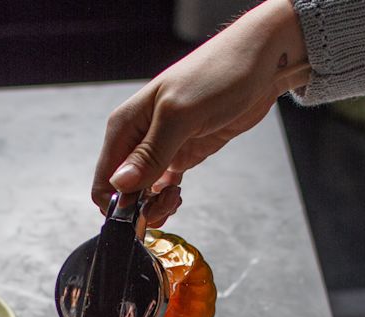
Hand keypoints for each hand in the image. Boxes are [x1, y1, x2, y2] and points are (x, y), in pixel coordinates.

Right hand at [91, 0, 308, 226]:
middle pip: (122, 190)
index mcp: (126, 125)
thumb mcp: (180, 115)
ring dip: (156, 204)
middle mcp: (138, 138)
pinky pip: (162, 186)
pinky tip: (179, 193)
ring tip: (175, 196)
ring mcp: (160, 148)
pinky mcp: (181, 154)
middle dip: (140, 207)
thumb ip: (149, 154)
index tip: (143, 208)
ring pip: (143, 192)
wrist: (260, 61)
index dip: (118, 202)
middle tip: (166, 201)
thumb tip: (119, 184)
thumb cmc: (219, 73)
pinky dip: (168, 197)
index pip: (104, 179)